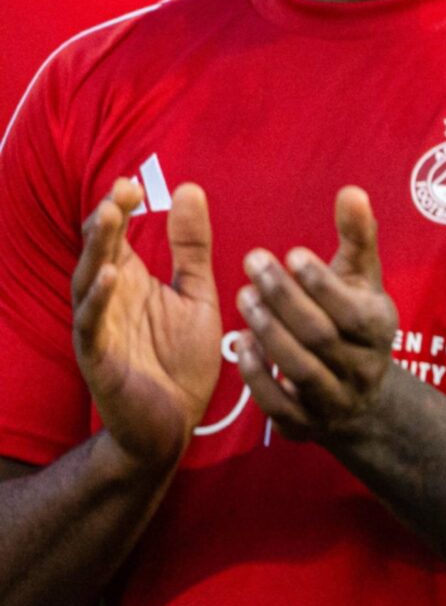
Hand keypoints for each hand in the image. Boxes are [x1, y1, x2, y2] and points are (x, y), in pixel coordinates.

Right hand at [73, 179, 221, 473]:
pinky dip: (97, 300)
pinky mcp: (99, 358)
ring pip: (87, 281)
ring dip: (96, 250)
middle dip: (106, 220)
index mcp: (130, 281)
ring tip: (107, 217)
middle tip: (120, 191)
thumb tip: (189, 188)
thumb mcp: (196, 294)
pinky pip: (92, 325)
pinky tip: (110, 276)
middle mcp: (108, 299)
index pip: (116, 235)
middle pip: (98, 251)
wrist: (175, 424)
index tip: (134, 182)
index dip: (120, 208)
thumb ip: (192, 248)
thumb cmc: (181, 359)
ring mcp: (99, 328)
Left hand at [234, 187, 400, 444]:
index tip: (289, 252)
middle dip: (285, 298)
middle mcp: (362, 368)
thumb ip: (357, 237)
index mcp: (380, 329)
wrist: (361, 399)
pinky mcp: (305, 426)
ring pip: (299, 369)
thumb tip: (352, 191)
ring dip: (268, 331)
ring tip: (242, 297)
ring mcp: (334, 401)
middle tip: (253, 262)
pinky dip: (257, 376)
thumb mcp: (362, 280)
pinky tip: (239, 346)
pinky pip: (278, 405)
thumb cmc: (355, 320)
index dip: (321, 283)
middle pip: (320, 336)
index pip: (351, 309)